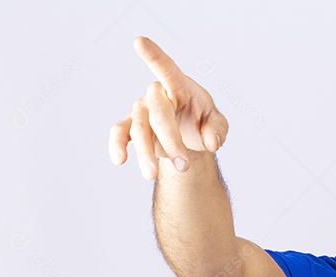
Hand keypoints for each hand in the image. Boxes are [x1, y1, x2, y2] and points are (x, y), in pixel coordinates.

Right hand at [109, 37, 227, 179]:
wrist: (190, 137)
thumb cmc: (203, 121)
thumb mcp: (218, 124)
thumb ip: (218, 130)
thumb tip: (211, 142)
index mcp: (178, 85)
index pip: (166, 68)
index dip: (153, 56)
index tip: (139, 41)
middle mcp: (156, 95)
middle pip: (157, 114)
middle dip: (170, 141)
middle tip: (184, 165)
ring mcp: (142, 110)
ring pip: (138, 128)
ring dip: (146, 153)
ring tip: (152, 175)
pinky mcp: (132, 127)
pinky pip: (120, 133)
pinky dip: (117, 145)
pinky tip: (119, 160)